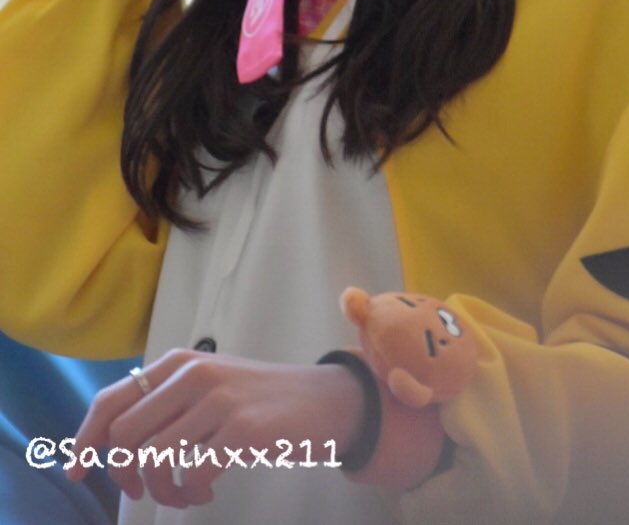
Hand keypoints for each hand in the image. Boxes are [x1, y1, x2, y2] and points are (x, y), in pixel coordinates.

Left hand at [65, 349, 364, 508]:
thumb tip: (109, 439)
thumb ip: (166, 401)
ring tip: (182, 491)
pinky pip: (191, 474)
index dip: (84, 439)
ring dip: (161, 490)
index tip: (76, 469)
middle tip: (144, 491)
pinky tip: (205, 490)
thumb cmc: (259, 399)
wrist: (324, 401)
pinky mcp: (241, 430)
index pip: (111, 400)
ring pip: (153, 459)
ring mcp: (218, 400)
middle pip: (123, 435)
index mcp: (178, 362)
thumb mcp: (208, 384)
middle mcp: (194, 374)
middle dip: (122, 474)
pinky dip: (189, 494)